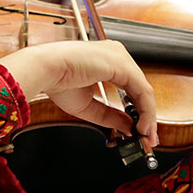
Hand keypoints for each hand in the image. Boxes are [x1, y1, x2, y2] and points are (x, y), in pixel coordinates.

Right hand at [0, 40, 158, 143]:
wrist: (44, 70)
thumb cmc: (57, 81)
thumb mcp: (89, 106)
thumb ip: (111, 116)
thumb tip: (130, 127)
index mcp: (107, 60)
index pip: (131, 87)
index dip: (139, 110)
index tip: (140, 131)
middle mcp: (116, 55)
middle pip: (140, 88)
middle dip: (147, 116)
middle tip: (148, 137)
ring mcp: (121, 58)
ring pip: (144, 91)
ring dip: (149, 116)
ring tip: (146, 136)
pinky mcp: (123, 65)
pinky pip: (142, 91)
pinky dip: (146, 111)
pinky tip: (142, 126)